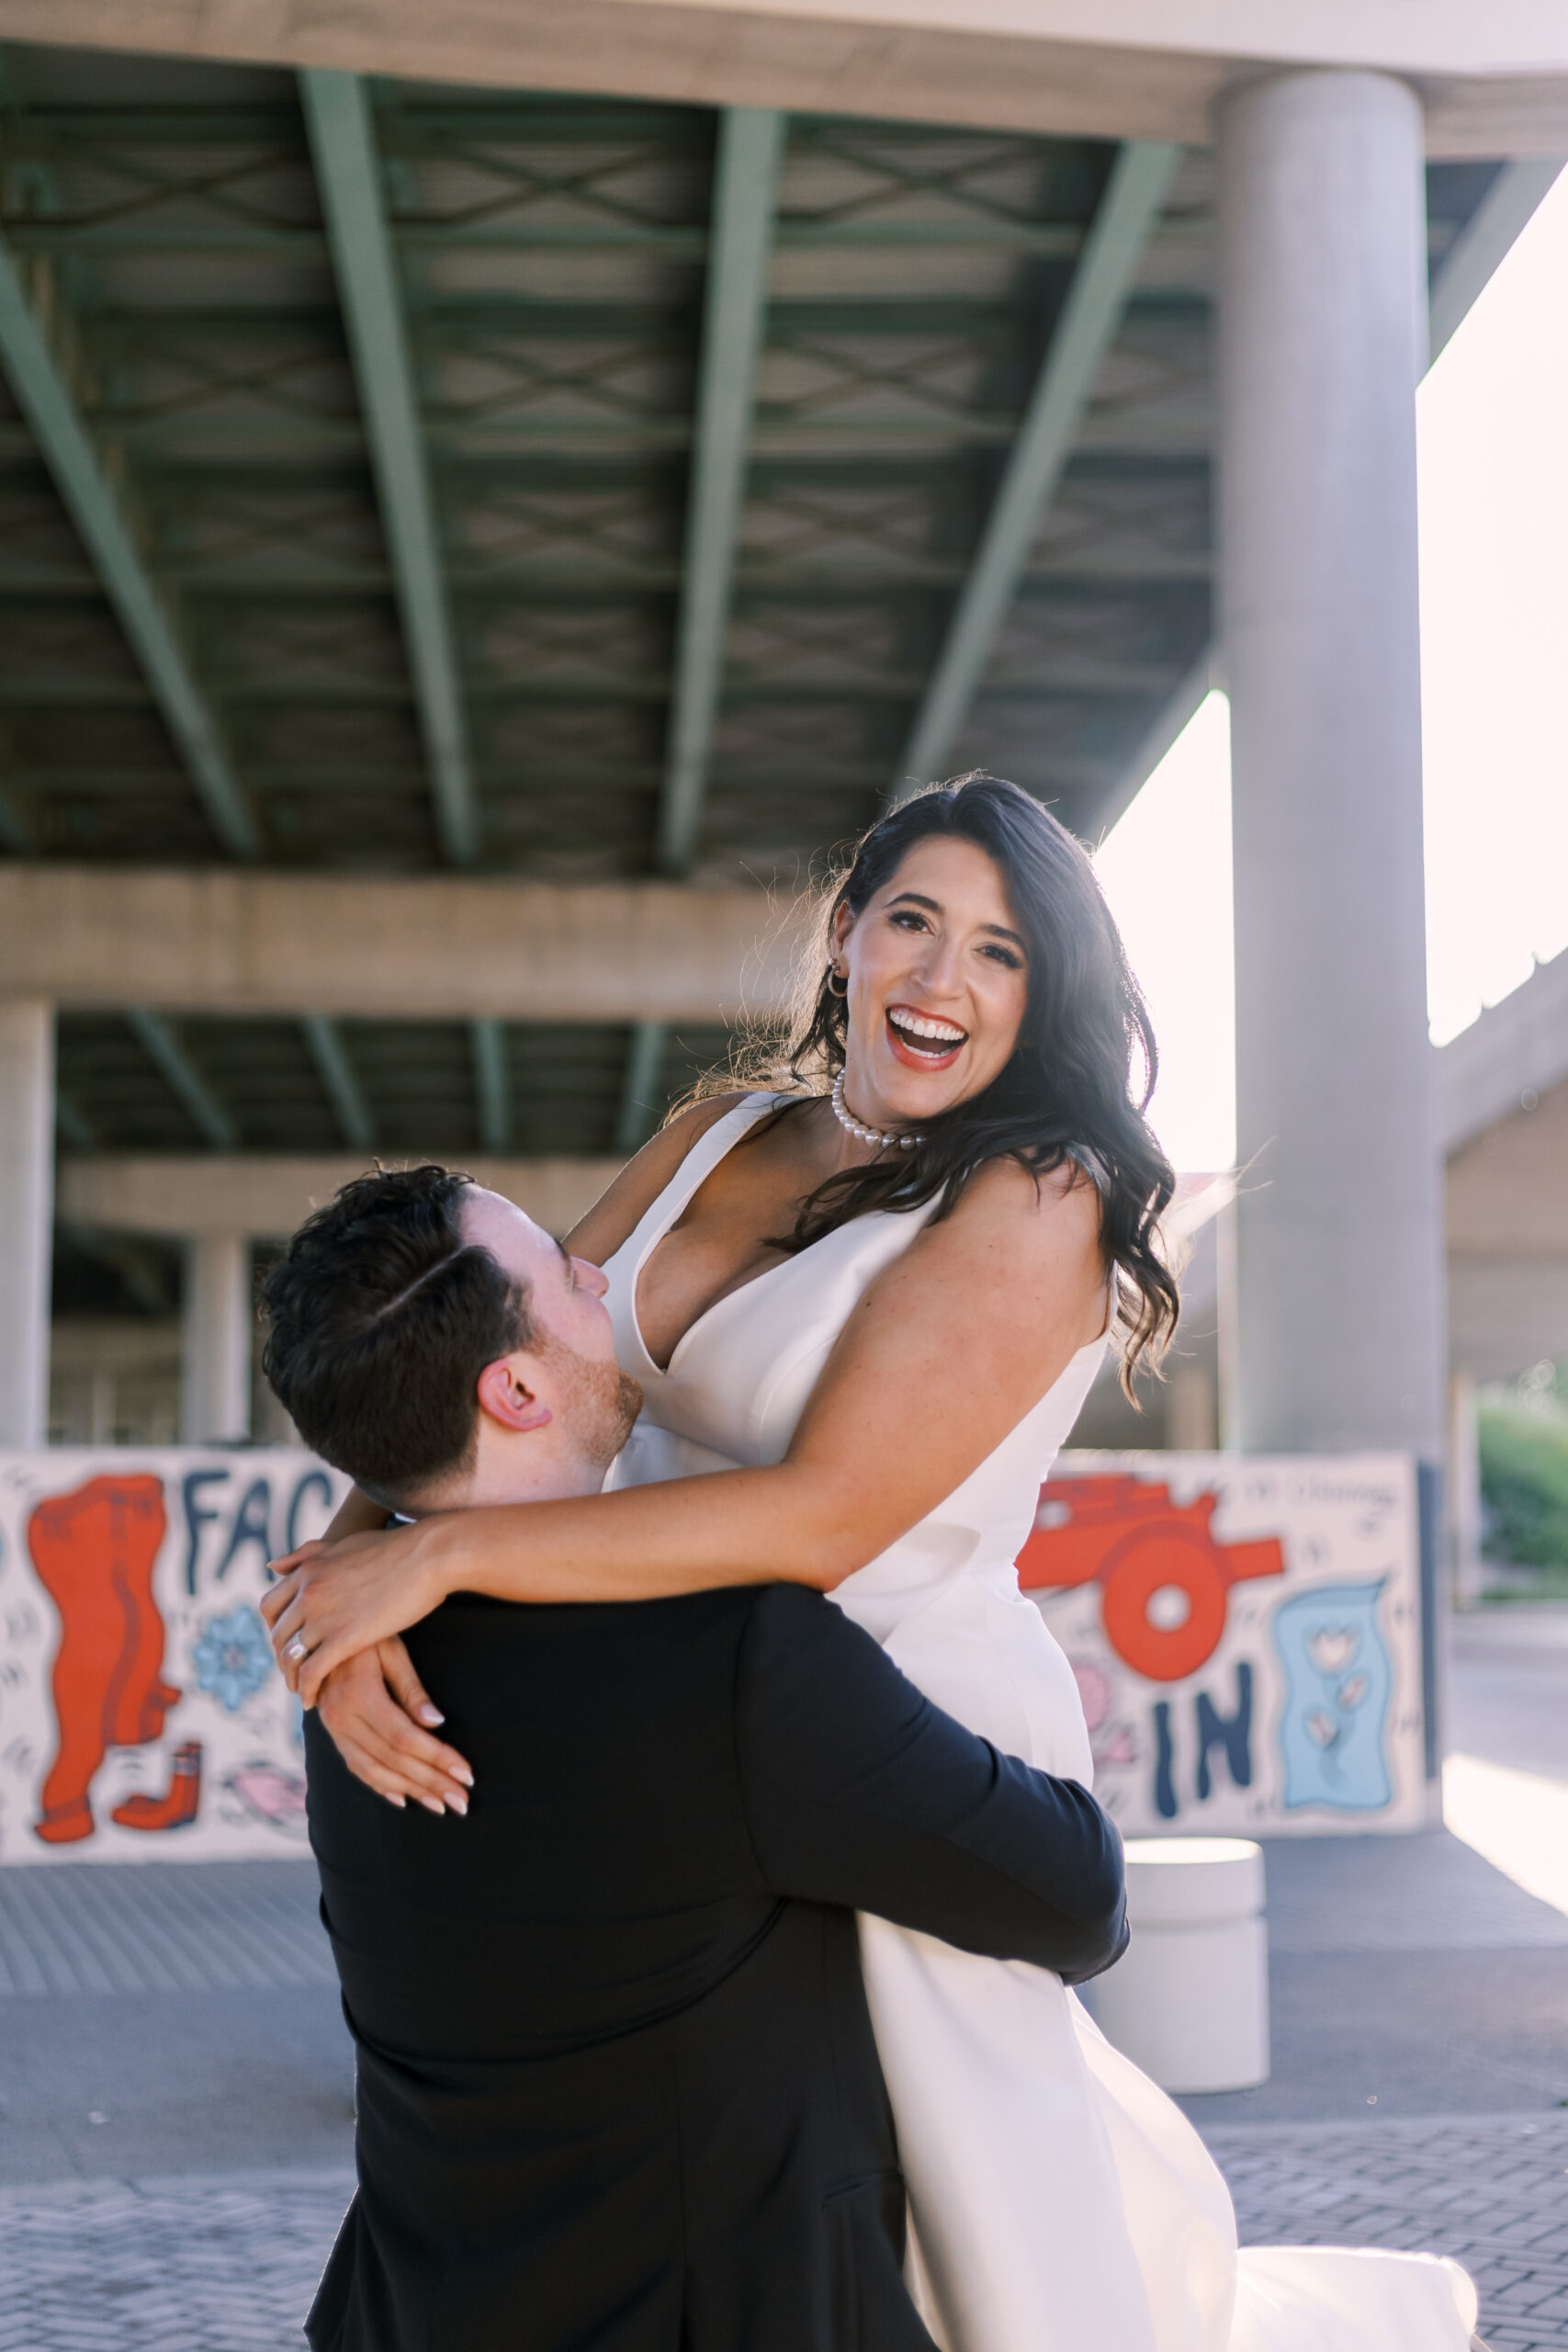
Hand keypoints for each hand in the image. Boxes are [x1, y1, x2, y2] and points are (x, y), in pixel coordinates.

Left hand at [261, 1517, 450, 1705]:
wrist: (428, 1555)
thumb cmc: (395, 1549)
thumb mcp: (343, 1544)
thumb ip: (307, 1554)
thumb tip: (273, 1565)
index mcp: (308, 1570)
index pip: (270, 1606)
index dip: (274, 1628)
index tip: (286, 1641)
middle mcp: (308, 1592)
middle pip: (278, 1635)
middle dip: (282, 1656)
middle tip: (294, 1670)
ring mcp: (324, 1615)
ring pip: (291, 1656)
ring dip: (291, 1677)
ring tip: (301, 1689)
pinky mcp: (344, 1638)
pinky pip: (312, 1672)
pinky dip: (306, 1689)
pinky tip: (312, 1700)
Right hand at [316, 1640, 474, 1815]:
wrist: (320, 1633)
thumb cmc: (367, 1634)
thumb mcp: (392, 1649)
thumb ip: (412, 1689)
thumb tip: (437, 1723)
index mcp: (358, 1695)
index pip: (404, 1738)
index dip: (437, 1758)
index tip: (467, 1774)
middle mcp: (341, 1718)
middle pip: (392, 1760)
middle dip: (431, 1783)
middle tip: (463, 1801)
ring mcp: (333, 1729)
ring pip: (374, 1771)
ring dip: (411, 1791)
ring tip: (441, 1805)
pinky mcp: (332, 1734)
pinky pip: (356, 1767)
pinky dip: (380, 1786)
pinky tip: (403, 1799)